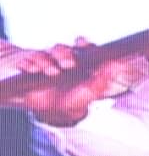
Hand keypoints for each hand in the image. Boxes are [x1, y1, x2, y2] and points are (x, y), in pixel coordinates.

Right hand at [1, 39, 126, 125]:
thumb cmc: (72, 101)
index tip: (83, 44)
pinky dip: (28, 64)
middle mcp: (62, 61)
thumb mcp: (90, 94)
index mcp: (79, 64)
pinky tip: (32, 70)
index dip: (83, 44)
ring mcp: (46, 63)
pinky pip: (26, 62)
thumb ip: (102, 81)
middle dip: (63, 54)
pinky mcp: (31, 68)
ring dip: (46, 61)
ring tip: (50, 71)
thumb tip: (115, 68)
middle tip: (67, 64)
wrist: (50, 112)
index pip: (82, 47)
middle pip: (62, 49)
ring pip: (44, 54)